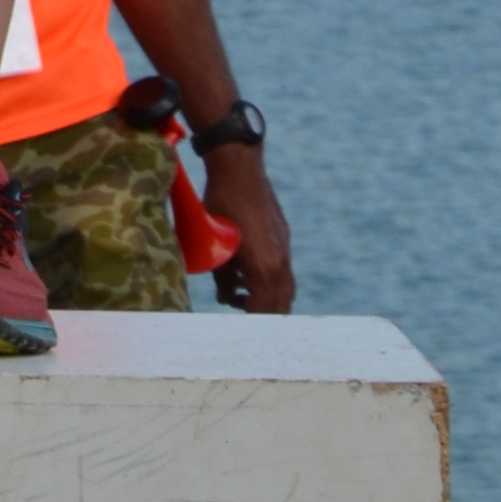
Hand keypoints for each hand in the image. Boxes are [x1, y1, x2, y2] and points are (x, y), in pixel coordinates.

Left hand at [203, 143, 295, 312]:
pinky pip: (283, 270)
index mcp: (263, 270)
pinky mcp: (283, 237)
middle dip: (263, 317)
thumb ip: (223, 278)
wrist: (239, 169)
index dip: (250, 326)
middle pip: (280, 306)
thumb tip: (226, 298)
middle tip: (241, 315)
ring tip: (243, 294)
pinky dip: (270, 280)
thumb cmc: (221, 206)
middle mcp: (280, 263)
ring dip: (268, 299)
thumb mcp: (215, 247)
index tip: (240, 332)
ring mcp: (285, 249)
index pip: (262, 313)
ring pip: (285, 289)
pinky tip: (249, 272)